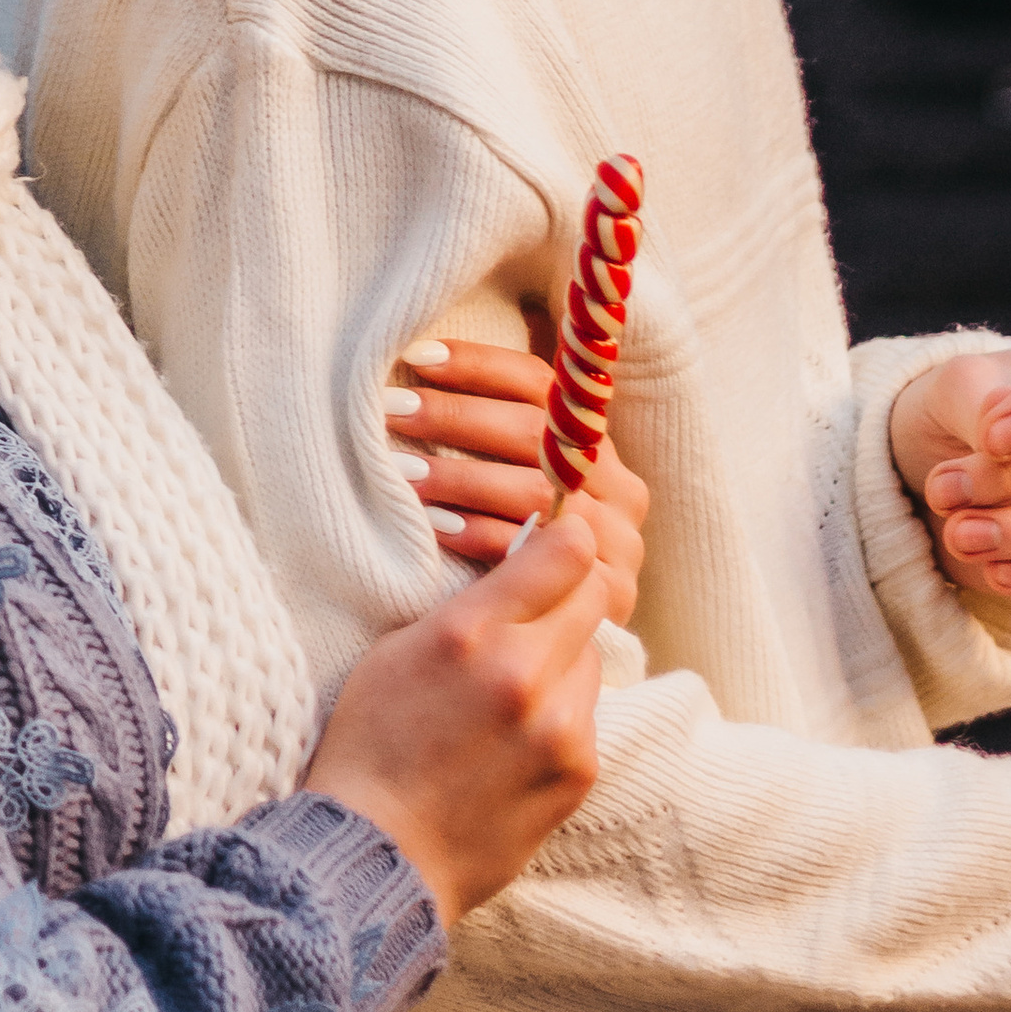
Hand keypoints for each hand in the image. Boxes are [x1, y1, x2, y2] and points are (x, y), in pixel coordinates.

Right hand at [304, 507, 611, 925]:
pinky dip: (562, 715)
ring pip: (591, 657)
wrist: (380, 853)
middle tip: (538, 609)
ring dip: (564, 660)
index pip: (563, 551)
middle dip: (569, 593)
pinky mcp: (578, 771)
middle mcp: (522, 673)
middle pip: (593, 594)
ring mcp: (559, 728)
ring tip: (512, 694)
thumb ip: (468, 608)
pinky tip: (515, 741)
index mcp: (468, 632)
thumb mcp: (398, 650)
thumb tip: (527, 568)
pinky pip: (587, 715)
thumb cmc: (373, 746)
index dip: (566, 538)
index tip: (558, 540)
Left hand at [385, 338, 647, 627]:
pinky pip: (534, 554)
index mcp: (596, 446)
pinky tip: (431, 526)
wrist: (543, 654)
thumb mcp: (512, 486)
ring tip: (400, 472)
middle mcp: (618, 488)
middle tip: (391, 412)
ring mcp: (619, 542)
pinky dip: (478, 535)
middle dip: (456, 417)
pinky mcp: (611, 595)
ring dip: (460, 477)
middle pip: (538, 433)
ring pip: (536, 491)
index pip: (541, 384)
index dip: (478, 365)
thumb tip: (418, 359)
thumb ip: (491, 435)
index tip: (416, 357)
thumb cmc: (511, 549)